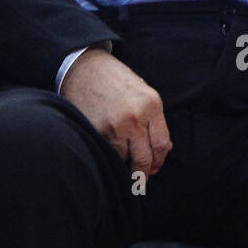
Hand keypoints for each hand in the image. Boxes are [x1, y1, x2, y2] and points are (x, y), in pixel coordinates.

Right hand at [61, 48, 171, 180]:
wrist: (85, 68)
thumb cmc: (116, 81)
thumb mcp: (143, 93)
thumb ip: (154, 120)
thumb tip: (162, 150)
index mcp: (152, 105)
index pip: (162, 145)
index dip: (158, 162)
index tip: (153, 168)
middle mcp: (135, 117)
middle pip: (145, 159)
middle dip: (143, 174)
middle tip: (140, 179)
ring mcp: (114, 125)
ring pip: (124, 160)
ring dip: (123, 166)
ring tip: (121, 164)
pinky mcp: (96, 130)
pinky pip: (106, 152)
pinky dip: (108, 156)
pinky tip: (107, 152)